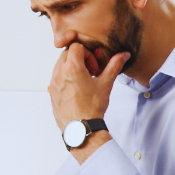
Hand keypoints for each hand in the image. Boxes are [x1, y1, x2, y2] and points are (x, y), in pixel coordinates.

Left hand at [49, 44, 126, 160]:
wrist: (81, 128)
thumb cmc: (92, 108)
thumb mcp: (105, 84)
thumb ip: (114, 66)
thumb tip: (123, 55)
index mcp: (72, 68)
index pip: (76, 46)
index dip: (87, 53)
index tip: (93, 66)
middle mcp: (59, 73)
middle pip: (67, 53)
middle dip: (79, 58)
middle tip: (90, 72)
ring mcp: (53, 82)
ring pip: (60, 64)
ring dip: (72, 67)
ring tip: (83, 81)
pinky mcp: (51, 91)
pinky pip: (56, 76)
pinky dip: (66, 76)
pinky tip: (76, 88)